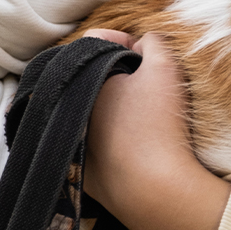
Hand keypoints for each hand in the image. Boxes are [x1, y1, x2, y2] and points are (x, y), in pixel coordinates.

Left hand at [82, 31, 229, 229]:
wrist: (154, 191)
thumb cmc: (159, 125)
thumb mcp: (166, 68)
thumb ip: (154, 42)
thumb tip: (142, 42)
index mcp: (79, 77)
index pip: (94, 41)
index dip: (122, 38)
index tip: (142, 49)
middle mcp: (65, 107)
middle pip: (90, 76)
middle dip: (116, 73)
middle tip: (146, 80)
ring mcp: (69, 140)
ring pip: (89, 109)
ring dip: (111, 104)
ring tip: (143, 112)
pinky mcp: (78, 170)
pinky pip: (91, 142)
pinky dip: (108, 136)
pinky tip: (135, 143)